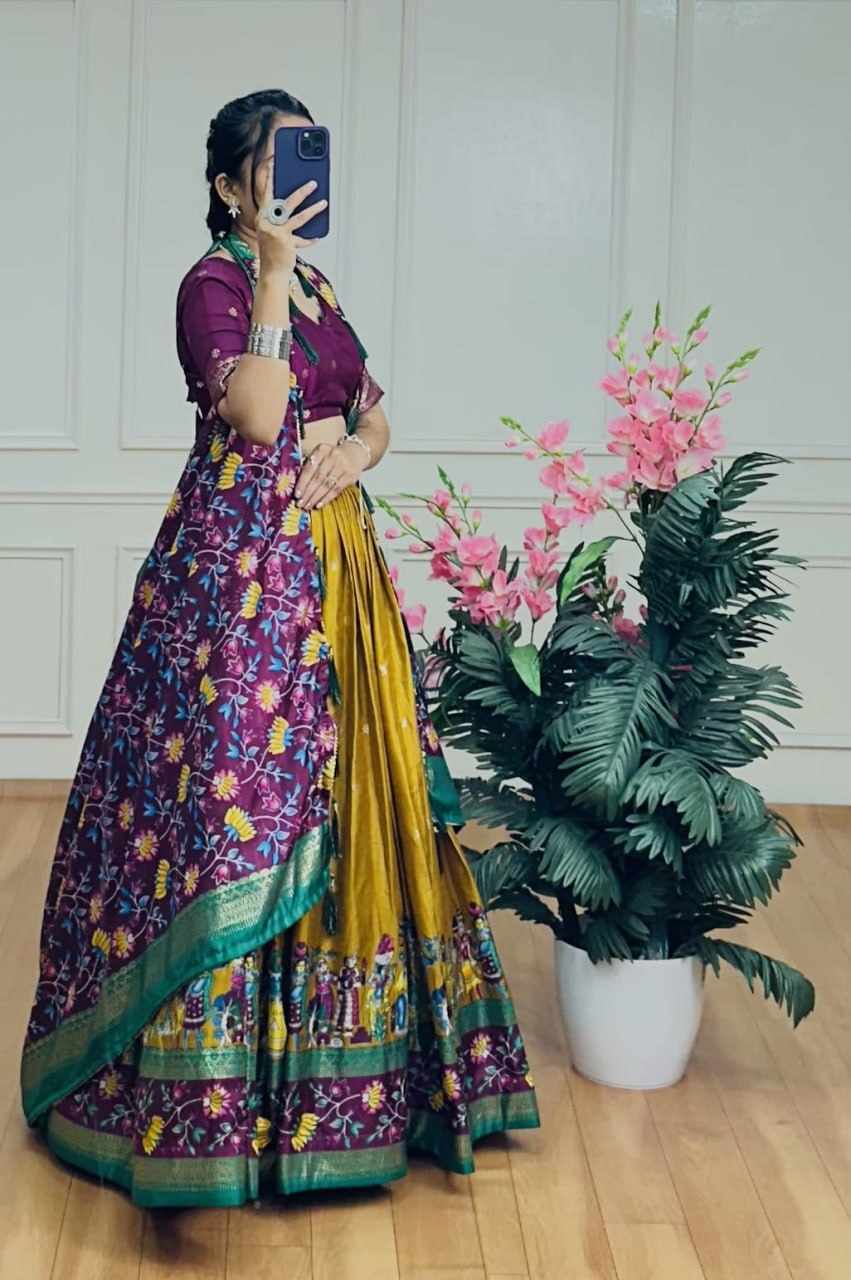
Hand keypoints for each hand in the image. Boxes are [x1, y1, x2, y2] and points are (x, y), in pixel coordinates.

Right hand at [253, 160, 327, 276]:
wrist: (271, 273)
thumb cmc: (273, 251)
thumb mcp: (272, 231)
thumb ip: (280, 217)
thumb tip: (296, 202)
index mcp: (262, 217)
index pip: (265, 192)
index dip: (269, 177)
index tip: (273, 162)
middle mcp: (267, 223)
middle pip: (287, 202)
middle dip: (301, 191)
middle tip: (314, 183)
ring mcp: (277, 233)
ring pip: (299, 217)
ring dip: (313, 209)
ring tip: (324, 203)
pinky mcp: (286, 243)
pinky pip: (303, 237)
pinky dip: (310, 237)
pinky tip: (317, 235)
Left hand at [295, 440, 365, 509]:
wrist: (354, 453)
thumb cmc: (331, 458)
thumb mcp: (320, 456)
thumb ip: (309, 467)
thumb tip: (297, 487)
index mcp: (322, 449)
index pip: (309, 468)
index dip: (302, 483)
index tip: (296, 494)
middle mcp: (332, 456)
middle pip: (317, 478)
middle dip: (307, 493)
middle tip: (300, 504)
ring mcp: (343, 466)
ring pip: (326, 485)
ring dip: (315, 497)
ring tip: (307, 506)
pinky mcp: (350, 475)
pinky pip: (336, 489)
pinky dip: (326, 498)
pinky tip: (319, 504)